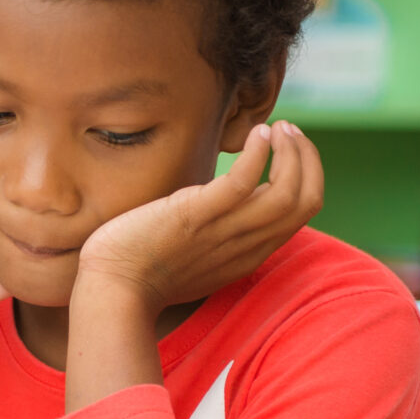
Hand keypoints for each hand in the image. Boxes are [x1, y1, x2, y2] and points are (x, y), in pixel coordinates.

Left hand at [75, 121, 322, 310]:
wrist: (112, 290)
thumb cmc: (143, 272)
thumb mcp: (196, 257)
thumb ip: (218, 236)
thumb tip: (220, 206)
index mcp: (248, 255)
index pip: (301, 214)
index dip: (307, 176)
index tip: (290, 149)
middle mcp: (245, 246)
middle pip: (305, 203)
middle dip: (307, 159)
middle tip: (288, 131)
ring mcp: (222, 232)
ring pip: (287, 194)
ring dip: (291, 153)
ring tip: (276, 128)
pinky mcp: (195, 216)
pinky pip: (242, 184)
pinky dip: (258, 155)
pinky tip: (257, 133)